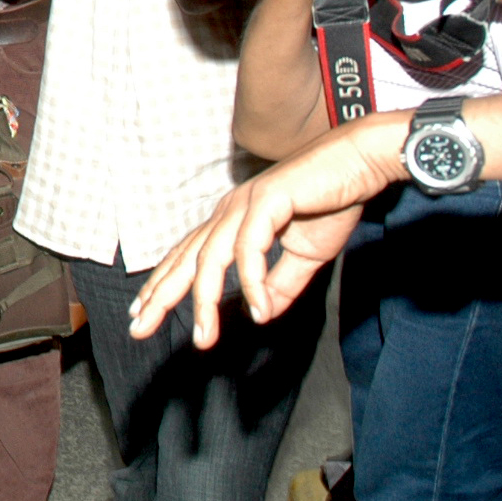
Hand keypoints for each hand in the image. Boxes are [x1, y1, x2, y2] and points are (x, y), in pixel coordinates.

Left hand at [128, 112, 403, 347]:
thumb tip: (261, 315)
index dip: (163, 284)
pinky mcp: (268, 201)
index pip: (187, 257)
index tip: (142, 312)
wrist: (362, 163)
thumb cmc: (333, 201)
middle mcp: (229, 212)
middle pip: (185, 259)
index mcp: (231, 221)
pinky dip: (253, 282)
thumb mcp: (305, 255)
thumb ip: (280, 284)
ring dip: (205, 300)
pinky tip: (258, 310)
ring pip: (211, 258)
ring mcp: (245, 204)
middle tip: (140, 326)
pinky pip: (250, 247)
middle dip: (160, 294)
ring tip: (204, 337)